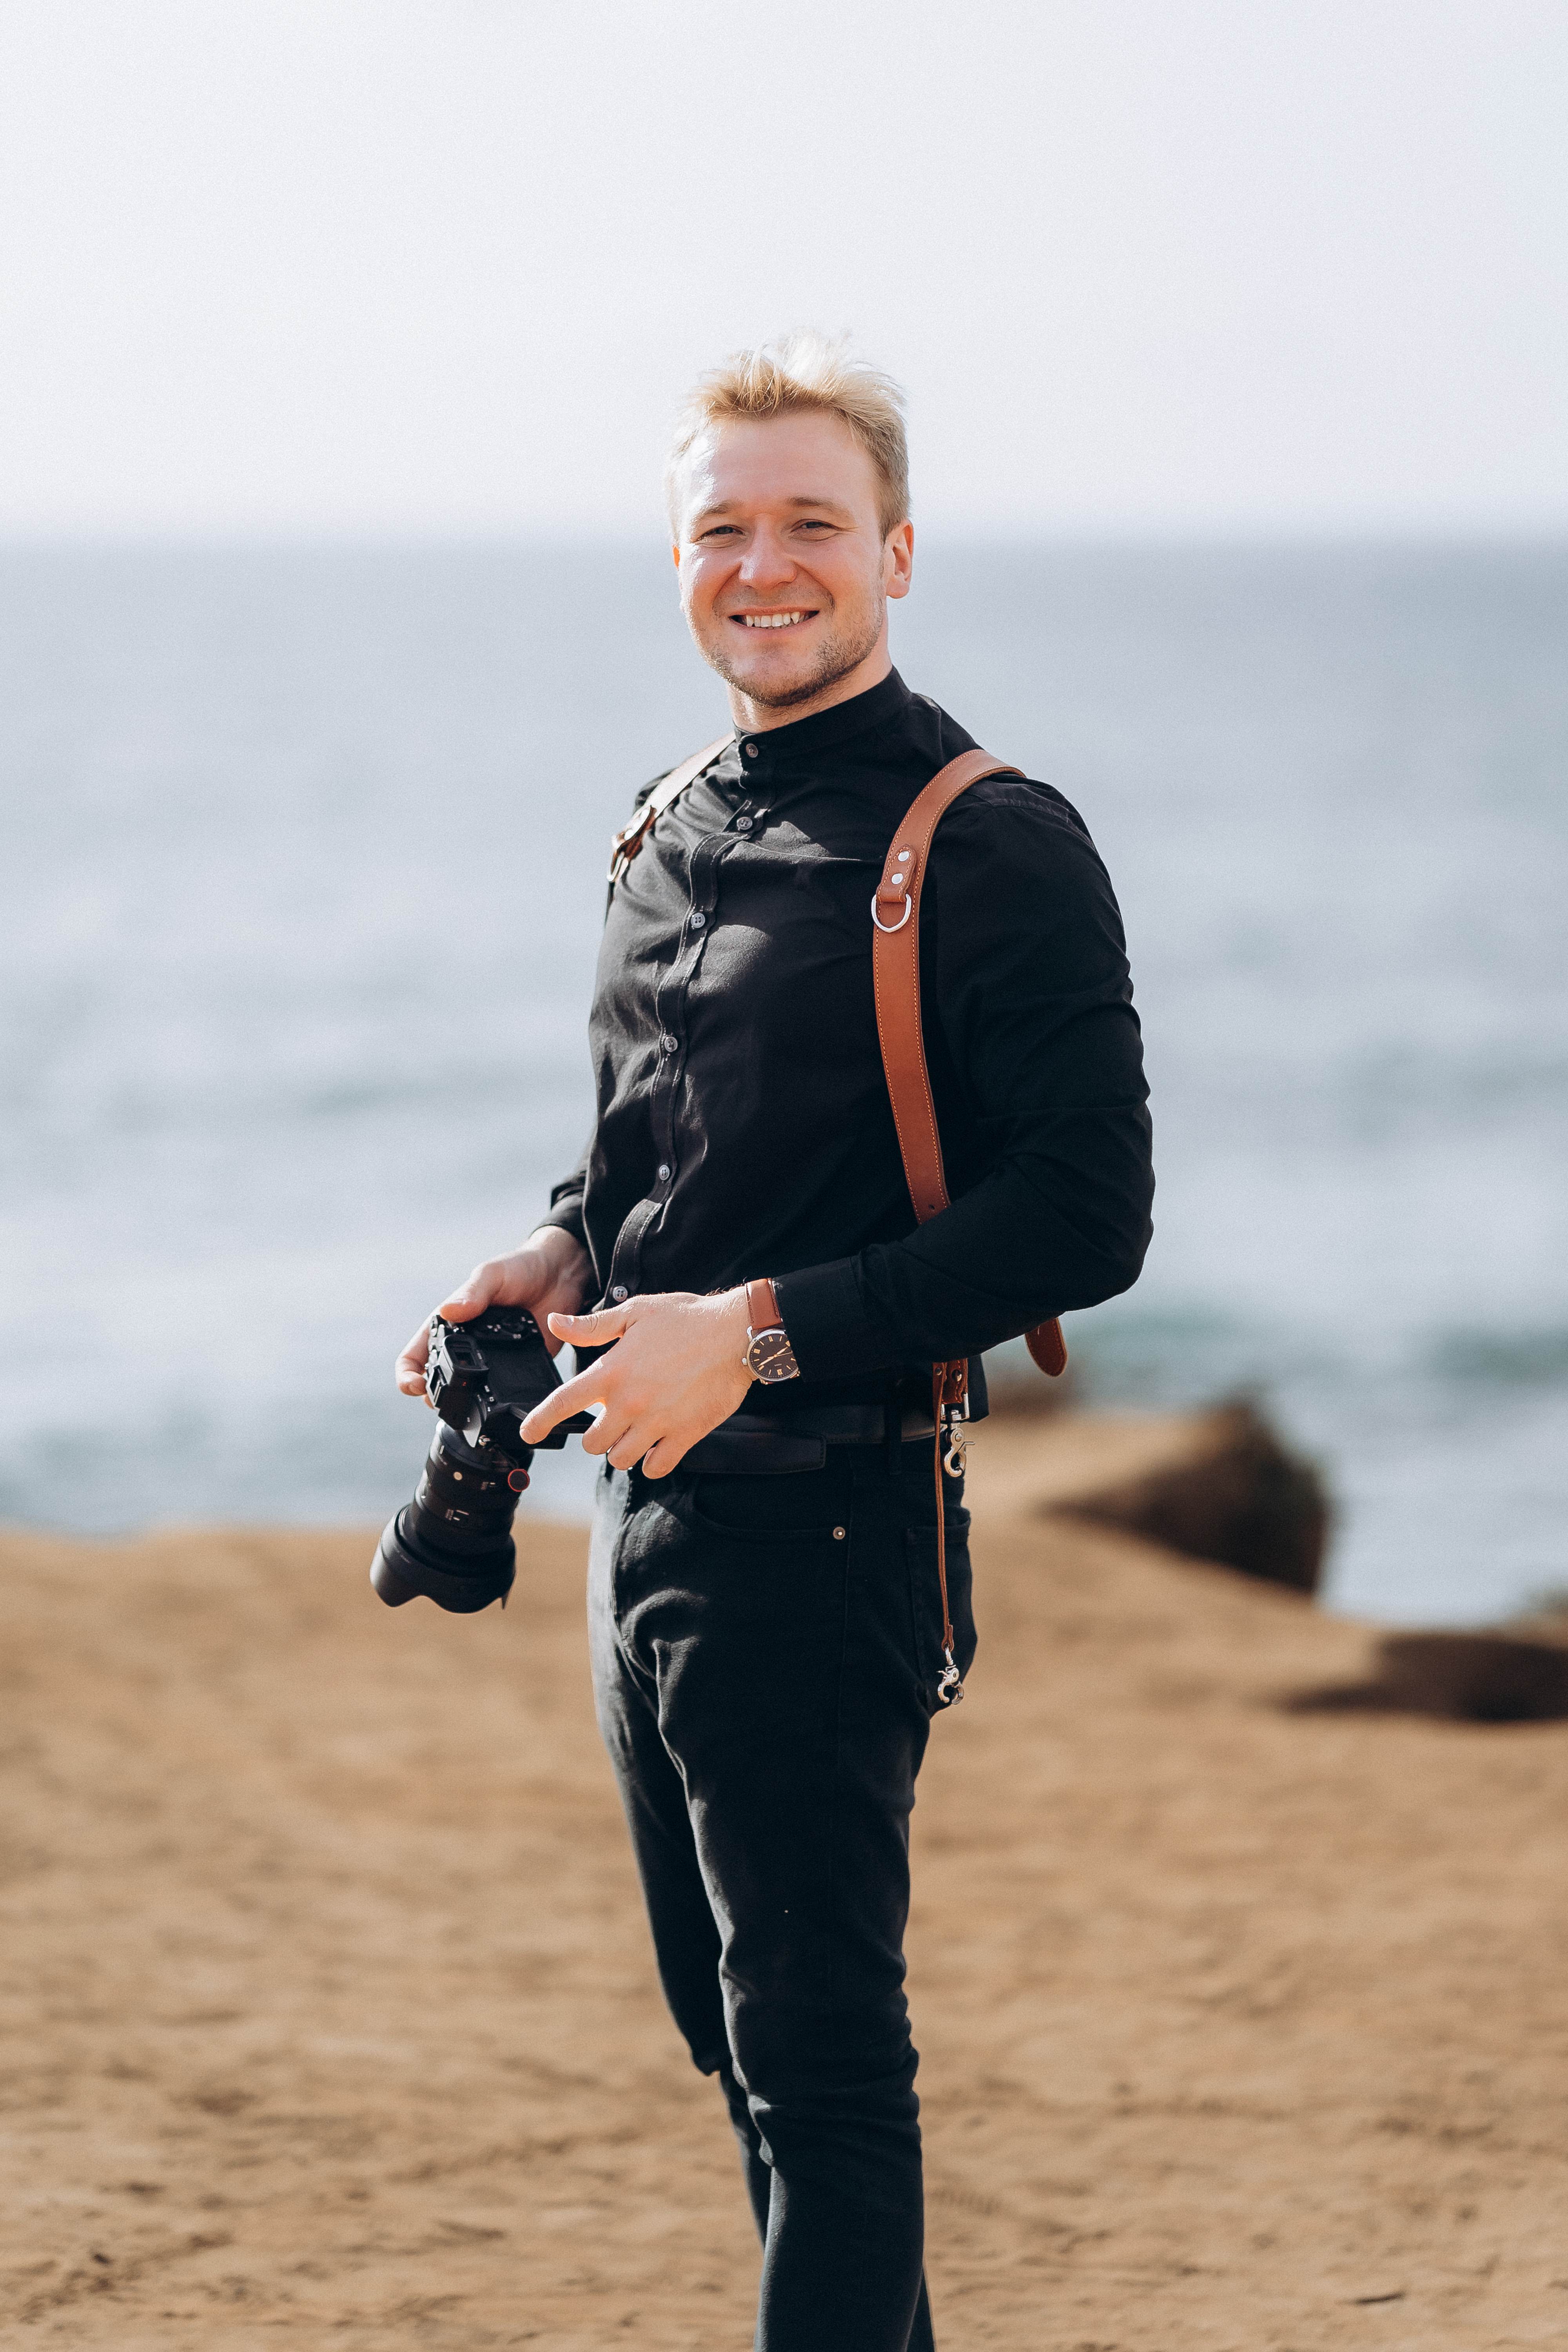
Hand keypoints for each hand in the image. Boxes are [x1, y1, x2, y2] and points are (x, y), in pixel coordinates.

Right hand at [394, 1228, 593, 1400]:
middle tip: (445, 1401)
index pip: (414, 1357)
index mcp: (448, 1325)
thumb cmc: (519, 1268)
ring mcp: (490, 1362)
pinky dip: (498, 1401)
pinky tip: (504, 1404)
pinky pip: (502, 1393)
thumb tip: (448, 1311)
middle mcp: (464, 1347)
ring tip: (471, 1407)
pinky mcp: (517, 1370)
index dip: (407, 1375)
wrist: (561, 1275)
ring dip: (463, 1405)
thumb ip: (473, 1293)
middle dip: (433, 1397)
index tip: (416, 1385)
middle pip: (436, 1383)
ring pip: (465, 1395)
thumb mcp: (492, 1275)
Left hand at [520, 1288, 753, 1476]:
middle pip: (592, 1443)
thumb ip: (592, 1326)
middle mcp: (630, 1402)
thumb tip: (555, 1324)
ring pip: (621, 1458)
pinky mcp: (685, 1435)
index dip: (540, 1421)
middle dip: (597, 1434)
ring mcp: (657, 1422)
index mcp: (612, 1371)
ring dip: (623, 1448)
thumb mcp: (635, 1311)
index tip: (528, 1433)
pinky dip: (652, 1461)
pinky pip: (656, 1467)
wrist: (736, 1333)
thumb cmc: (686, 1318)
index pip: (563, 1403)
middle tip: (612, 1418)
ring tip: (636, 1430)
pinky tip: (658, 1444)